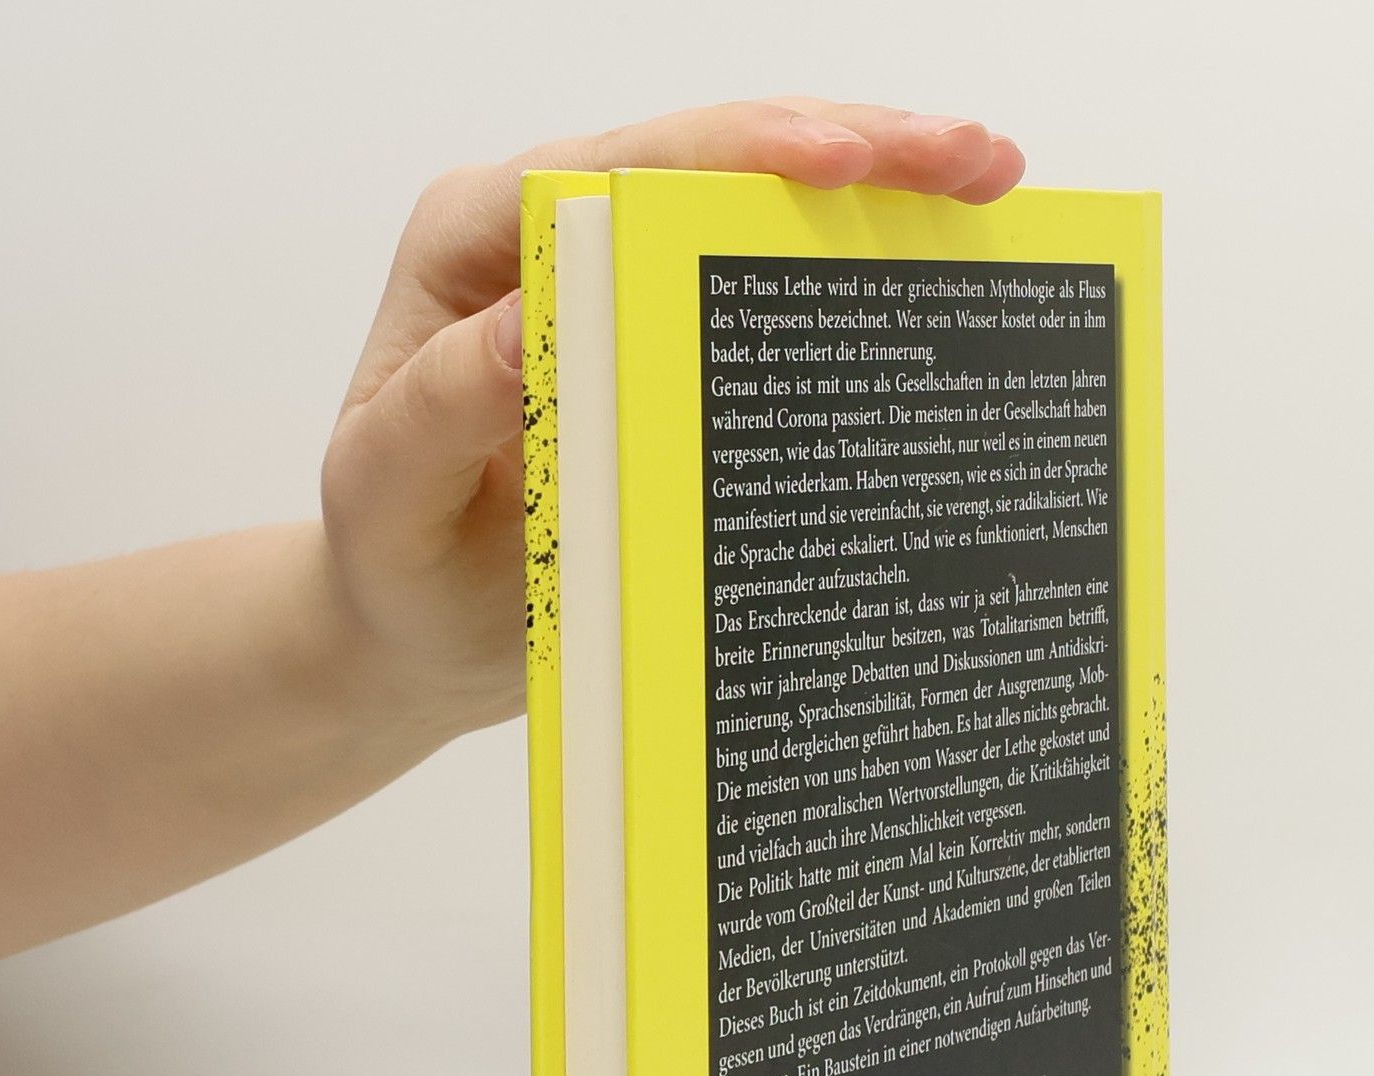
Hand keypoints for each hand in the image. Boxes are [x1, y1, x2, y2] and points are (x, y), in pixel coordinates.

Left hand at [317, 99, 1025, 741]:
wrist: (412, 629)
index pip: (622, 171)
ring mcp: (616, 292)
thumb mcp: (385, 495)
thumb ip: (437, 410)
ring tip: (989, 183)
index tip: (847, 161)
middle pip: (711, 161)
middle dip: (852, 149)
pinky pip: (762, 297)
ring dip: (875, 194)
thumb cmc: (391, 565)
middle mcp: (552, 242)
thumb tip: (529, 322)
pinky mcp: (662, 349)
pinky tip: (936, 264)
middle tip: (976, 157)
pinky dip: (850, 274)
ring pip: (753, 212)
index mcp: (480, 246)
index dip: (744, 154)